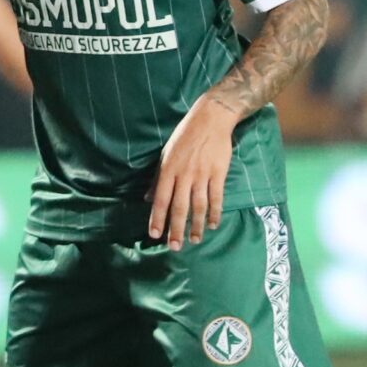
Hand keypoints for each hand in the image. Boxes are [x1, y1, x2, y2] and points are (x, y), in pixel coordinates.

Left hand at [147, 95, 235, 249]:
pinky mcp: (218, 173)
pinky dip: (215, 213)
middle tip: (174, 247)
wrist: (210, 119)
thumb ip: (158, 178)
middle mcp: (184, 174)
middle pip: (179, 207)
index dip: (157, 218)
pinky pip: (216, 197)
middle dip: (176, 229)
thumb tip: (148, 199)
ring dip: (196, 225)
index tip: (154, 235)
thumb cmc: (185, 136)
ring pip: (198, 206)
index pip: (161, 199)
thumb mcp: (166, 154)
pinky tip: (213, 224)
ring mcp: (202, 175)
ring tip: (195, 240)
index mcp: (168, 169)